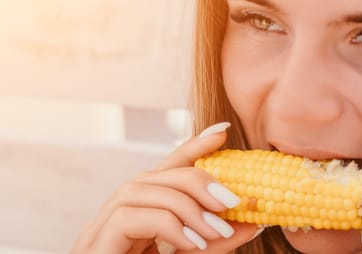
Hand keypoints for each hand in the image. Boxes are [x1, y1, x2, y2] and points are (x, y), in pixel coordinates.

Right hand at [71, 123, 258, 252]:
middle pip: (157, 174)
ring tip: (217, 229)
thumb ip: (217, 238)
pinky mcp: (95, 246)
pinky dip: (169, 224)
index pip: (168, 168)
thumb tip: (254, 219)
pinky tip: (193, 244)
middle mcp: (119, 211)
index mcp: (143, 210)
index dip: (194, 145)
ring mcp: (101, 227)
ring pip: (143, 189)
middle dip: (199, 179)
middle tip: (234, 201)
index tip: (222, 131)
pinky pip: (131, 217)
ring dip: (187, 205)